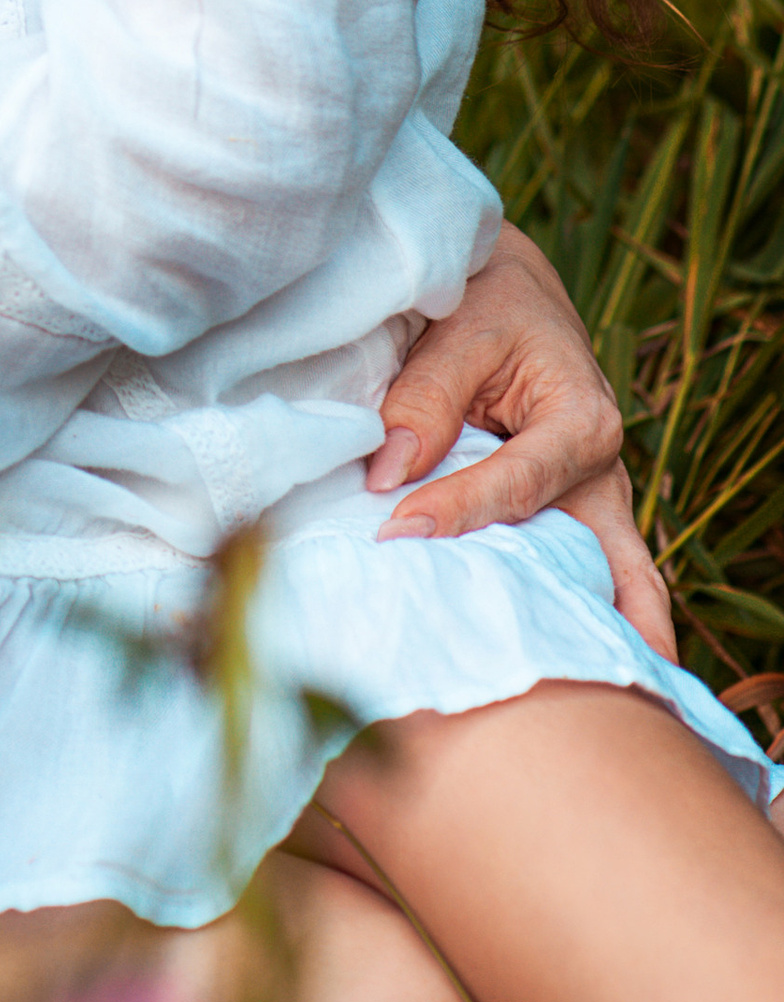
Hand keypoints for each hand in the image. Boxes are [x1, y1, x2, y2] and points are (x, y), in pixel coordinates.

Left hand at [368, 221, 674, 657]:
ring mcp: (592, 503)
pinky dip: (581, 619)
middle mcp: (599, 472)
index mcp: (580, 420)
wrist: (509, 289)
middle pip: (604, 563)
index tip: (397, 533)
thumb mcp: (459, 330)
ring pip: (614, 582)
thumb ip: (424, 398)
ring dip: (598, 637)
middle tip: (564, 691)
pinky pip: (585, 577)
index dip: (458, 512)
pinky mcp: (570, 517)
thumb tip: (387, 472)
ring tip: (585, 713)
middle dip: (590, 626)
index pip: (517, 485)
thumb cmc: (486, 303)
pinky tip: (558, 671)